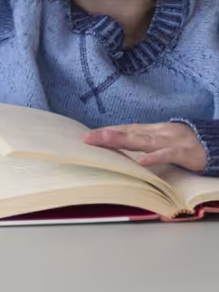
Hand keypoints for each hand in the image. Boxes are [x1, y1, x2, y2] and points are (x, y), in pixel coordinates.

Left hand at [83, 122, 207, 172]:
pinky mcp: (184, 153)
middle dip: (107, 135)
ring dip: (122, 140)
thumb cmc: (186, 144)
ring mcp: (171, 141)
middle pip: (129, 132)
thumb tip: (122, 144)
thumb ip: (144, 141)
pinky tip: (141, 162)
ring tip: (103, 141)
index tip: (88, 135)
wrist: (215, 144)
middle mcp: (158, 133)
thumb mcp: (163, 140)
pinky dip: (154, 158)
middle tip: (86, 138)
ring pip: (143, 140)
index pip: (126, 129)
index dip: (107, 131)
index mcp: (153, 131)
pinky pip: (167, 155)